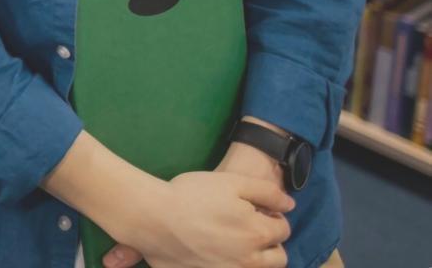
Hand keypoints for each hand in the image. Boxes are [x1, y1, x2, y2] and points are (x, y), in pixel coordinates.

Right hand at [108, 171, 292, 267]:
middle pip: (278, 259)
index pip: (283, 230)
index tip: (256, 210)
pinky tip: (217, 253)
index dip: (272, 216)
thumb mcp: (231, 182)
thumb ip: (267, 192)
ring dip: (255, 259)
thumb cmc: (191, 195)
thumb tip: (290, 206)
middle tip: (249, 230)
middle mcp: (249, 261)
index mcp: (257, 234)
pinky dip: (232, 264)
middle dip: (270, 244)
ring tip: (235, 244)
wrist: (151, 217)